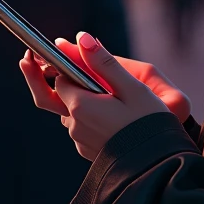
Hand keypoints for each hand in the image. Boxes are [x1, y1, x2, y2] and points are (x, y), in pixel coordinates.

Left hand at [19, 32, 171, 160]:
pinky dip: (89, 114)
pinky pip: (82, 125)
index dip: (64, 64)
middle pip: (61, 95)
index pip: (60, 78)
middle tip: (45, 64)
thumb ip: (104, 63)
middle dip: (62, 79)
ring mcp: (80, 140)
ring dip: (81, 99)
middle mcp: (74, 124)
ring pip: (73, 110)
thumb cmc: (149, 124)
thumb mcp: (132, 87)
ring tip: (106, 92)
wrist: (158, 165)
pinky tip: (110, 112)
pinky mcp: (88, 150)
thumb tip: (82, 38)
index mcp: (81, 106)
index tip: (66, 52)